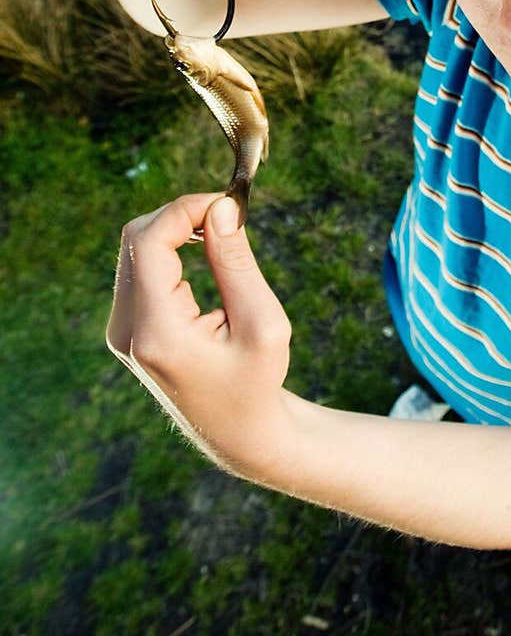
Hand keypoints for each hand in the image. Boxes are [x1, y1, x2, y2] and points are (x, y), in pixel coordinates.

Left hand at [109, 193, 292, 479]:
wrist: (237, 432)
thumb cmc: (258, 380)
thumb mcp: (263, 322)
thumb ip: (236, 263)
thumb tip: (219, 208)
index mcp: (158, 333)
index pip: (150, 242)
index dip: (186, 209)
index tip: (229, 203)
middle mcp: (127, 330)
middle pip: (136, 238)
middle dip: (182, 214)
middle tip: (230, 215)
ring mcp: (122, 329)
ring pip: (136, 247)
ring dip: (177, 229)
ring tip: (223, 234)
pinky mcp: (128, 326)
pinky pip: (140, 266)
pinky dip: (171, 248)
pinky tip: (206, 252)